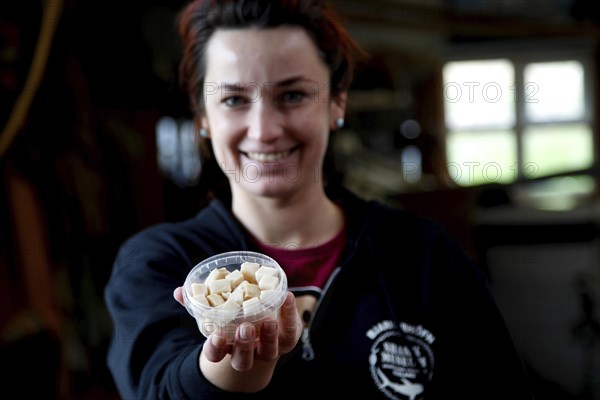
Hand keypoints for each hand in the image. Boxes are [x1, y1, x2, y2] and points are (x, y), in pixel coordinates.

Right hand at [173, 288, 301, 370]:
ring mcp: (269, 348)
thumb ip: (199, 302)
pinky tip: (287, 297)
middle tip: (245, 328)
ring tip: (269, 320)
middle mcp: (248, 352)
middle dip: (244, 344)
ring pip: (269, 351)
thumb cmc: (236, 320)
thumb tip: (180, 291)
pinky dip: (289, 314)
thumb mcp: (217, 312)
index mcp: (227, 347)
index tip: (215, 336)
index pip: (216, 354)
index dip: (215, 348)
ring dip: (269, 336)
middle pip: (244, 359)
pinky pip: (290, 331)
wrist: (268, 334)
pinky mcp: (287, 338)